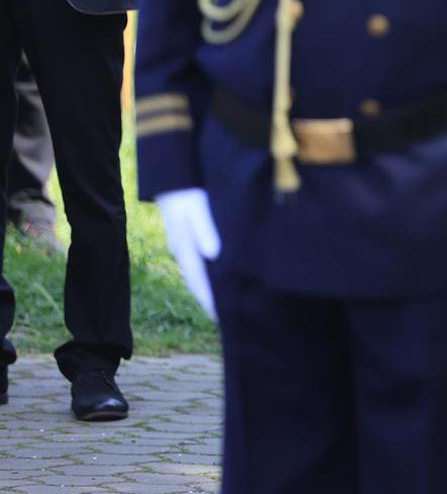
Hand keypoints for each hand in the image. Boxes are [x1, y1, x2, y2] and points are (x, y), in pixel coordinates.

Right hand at [155, 189, 220, 320]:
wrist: (171, 176)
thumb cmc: (186, 191)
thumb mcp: (196, 207)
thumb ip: (204, 229)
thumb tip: (213, 255)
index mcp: (184, 248)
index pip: (198, 281)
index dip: (209, 300)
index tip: (221, 317)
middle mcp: (181, 250)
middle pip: (197, 281)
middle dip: (210, 298)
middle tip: (227, 315)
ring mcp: (182, 243)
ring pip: (197, 271)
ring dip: (209, 286)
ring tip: (225, 300)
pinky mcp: (186, 235)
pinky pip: (197, 261)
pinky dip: (208, 271)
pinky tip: (218, 273)